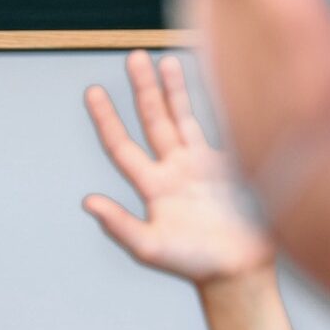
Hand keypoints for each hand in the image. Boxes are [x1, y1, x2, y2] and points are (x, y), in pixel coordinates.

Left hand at [82, 51, 272, 287]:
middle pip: (153, 121)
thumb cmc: (195, 265)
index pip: (121, 146)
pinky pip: (218, 126)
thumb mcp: (151, 247)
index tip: (92, 91)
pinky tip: (209, 80)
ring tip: (164, 59)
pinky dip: (212, 104)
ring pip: (183, 118)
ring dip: (173, 89)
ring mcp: (202, 166)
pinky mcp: (230, 165)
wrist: (242, 273)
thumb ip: (120, 225)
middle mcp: (174, 171)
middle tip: (133, 56)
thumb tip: (87, 202)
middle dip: (143, 89)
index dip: (106, 119)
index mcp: (152, 187)